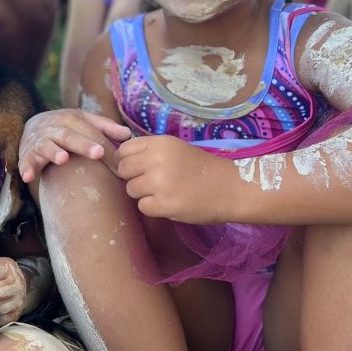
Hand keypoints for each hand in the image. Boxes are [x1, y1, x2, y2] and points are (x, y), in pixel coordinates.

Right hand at [18, 109, 130, 182]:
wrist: (31, 125)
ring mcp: (40, 141)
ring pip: (47, 145)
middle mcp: (55, 128)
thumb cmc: (65, 127)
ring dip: (54, 152)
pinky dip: (26, 167)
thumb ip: (105, 127)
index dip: (106, 148)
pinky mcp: (26, 154)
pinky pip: (25, 161)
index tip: (120, 164)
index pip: (92, 134)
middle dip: (84, 144)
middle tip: (98, 153)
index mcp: (72, 119)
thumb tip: (128, 135)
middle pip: (70, 136)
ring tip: (63, 159)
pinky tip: (28, 176)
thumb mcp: (84, 121)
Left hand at [116, 136, 231, 223]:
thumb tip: (122, 160)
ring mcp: (159, 183)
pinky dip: (153, 208)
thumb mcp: (175, 149)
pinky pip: (142, 206)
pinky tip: (168, 203)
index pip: (124, 150)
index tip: (136, 168)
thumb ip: (150, 151)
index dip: (126, 160)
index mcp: (159, 143)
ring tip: (163, 192)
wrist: (229, 187)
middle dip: (133, 177)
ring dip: (143, 194)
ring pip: (131, 189)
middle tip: (150, 182)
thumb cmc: (201, 167)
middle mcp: (156, 160)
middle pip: (123, 170)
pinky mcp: (164, 204)